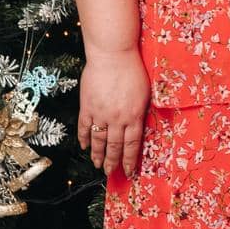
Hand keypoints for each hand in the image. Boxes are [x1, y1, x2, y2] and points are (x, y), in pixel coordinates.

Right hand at [78, 48, 150, 177]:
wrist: (112, 55)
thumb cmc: (132, 69)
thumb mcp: (145, 93)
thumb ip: (140, 111)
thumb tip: (138, 124)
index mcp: (134, 116)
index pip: (132, 145)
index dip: (130, 160)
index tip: (128, 172)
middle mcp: (117, 119)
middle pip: (115, 146)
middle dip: (113, 162)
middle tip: (110, 172)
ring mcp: (100, 114)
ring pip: (98, 140)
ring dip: (97, 154)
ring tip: (96, 164)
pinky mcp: (87, 106)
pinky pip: (85, 127)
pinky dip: (84, 138)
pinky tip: (84, 146)